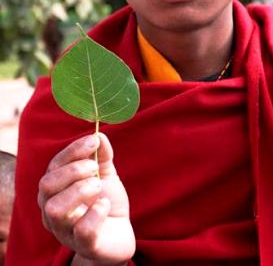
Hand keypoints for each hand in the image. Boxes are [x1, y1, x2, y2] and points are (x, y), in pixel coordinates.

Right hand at [38, 133, 134, 264]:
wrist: (119, 233)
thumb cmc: (104, 200)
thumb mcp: (104, 173)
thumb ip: (101, 155)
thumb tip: (99, 134)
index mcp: (55, 189)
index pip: (54, 165)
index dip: (73, 150)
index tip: (94, 141)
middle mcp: (52, 210)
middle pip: (46, 185)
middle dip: (73, 171)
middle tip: (95, 169)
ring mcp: (65, 230)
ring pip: (55, 209)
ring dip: (79, 190)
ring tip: (98, 186)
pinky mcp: (84, 245)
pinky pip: (82, 231)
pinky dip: (96, 213)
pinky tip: (105, 205)